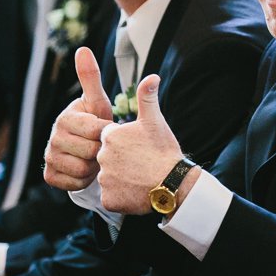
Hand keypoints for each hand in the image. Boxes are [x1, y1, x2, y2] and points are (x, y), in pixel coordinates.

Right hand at [44, 47, 113, 190]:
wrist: (88, 148)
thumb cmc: (95, 121)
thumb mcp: (97, 101)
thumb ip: (91, 78)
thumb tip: (82, 48)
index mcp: (64, 118)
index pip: (95, 130)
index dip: (108, 133)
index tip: (109, 130)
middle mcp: (52, 137)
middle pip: (90, 152)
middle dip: (102, 151)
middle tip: (103, 147)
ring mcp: (48, 157)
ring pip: (82, 169)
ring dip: (94, 167)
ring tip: (96, 158)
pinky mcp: (50, 176)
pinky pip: (73, 184)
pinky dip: (84, 180)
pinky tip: (86, 170)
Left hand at [98, 74, 187, 214]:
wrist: (173, 183)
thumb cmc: (164, 151)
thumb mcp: (155, 121)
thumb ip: (147, 97)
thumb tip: (152, 75)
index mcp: (110, 136)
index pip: (109, 139)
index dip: (125, 144)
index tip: (139, 149)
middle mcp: (102, 156)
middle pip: (108, 159)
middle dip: (122, 162)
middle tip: (142, 164)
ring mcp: (104, 179)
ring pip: (110, 179)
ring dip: (122, 180)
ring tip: (141, 179)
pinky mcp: (108, 199)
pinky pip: (111, 197)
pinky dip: (121, 197)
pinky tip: (136, 192)